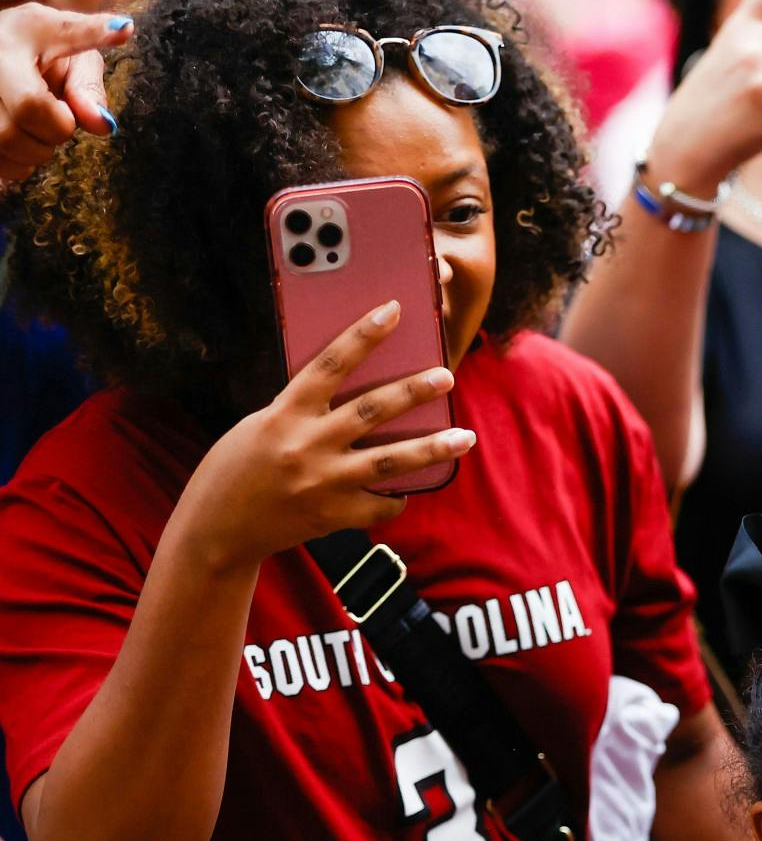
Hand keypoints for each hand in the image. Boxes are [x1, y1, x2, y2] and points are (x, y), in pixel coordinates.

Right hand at [0, 5, 132, 182]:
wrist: (7, 40)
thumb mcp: (74, 52)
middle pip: (10, 135)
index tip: (67, 111)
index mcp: (6, 49)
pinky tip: (20, 136)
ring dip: (30, 153)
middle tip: (54, 117)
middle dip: (47, 139)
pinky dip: (13, 162)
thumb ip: (89, 86)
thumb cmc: (46, 45)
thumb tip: (103, 125)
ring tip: (34, 124)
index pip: (30, 105)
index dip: (61, 122)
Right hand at [174, 301, 474, 571]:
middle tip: (447, 376)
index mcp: (284, 414)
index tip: (394, 310)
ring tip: (465, 438)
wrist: (216, 530)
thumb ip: (302, 411)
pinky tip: (409, 489)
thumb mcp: (260, 426)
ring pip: (390, 461)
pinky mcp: (333, 516)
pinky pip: (380, 504)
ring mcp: (323, 483)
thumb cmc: (236, 469)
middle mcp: (306, 445)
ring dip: (432, 448)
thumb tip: (352, 393)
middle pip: (372, 410)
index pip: (330, 364)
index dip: (363, 334)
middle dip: (414, 391)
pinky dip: (397, 497)